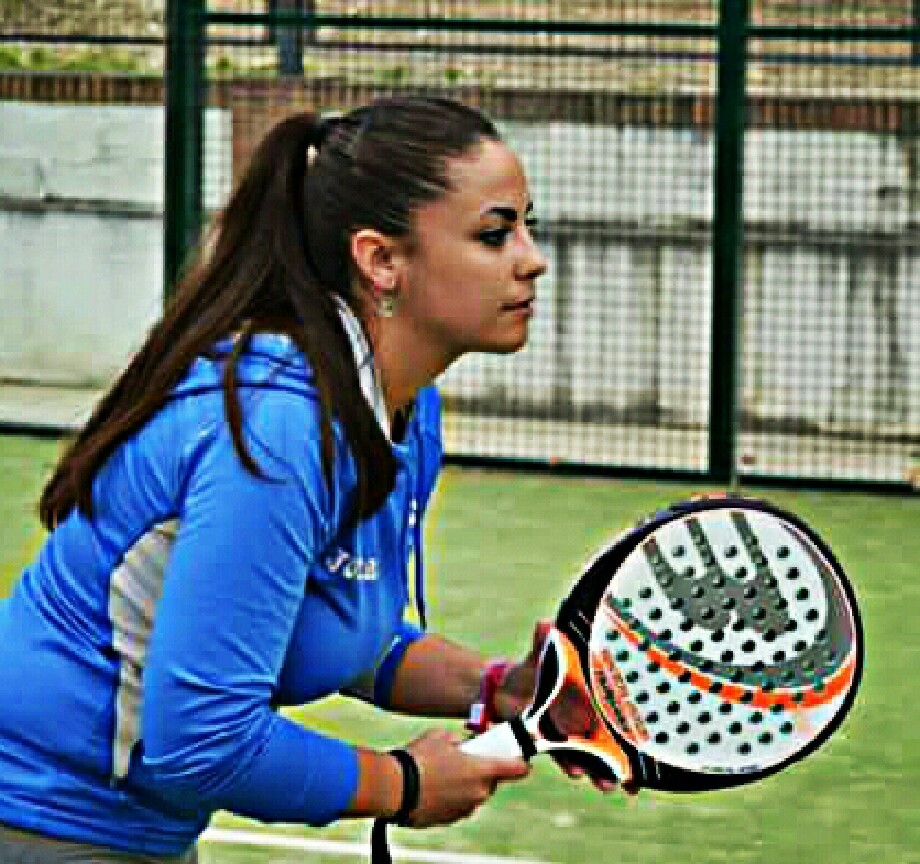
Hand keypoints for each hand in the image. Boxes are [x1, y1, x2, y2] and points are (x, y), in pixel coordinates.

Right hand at [403, 729, 529, 827]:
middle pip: (490, 781)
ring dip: (463, 784)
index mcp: (483, 770)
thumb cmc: (419, 758)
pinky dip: (450, 796)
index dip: (521, 761)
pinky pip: (457, 805)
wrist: (395, 788)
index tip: (520, 759)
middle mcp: (479, 793)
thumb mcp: (440, 736)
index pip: (518, 768)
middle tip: (462, 760)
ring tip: (440, 772)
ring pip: (473, 794)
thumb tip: (460, 744)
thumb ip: (458, 740)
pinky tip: (432, 786)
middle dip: (479, 771)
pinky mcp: (450, 820)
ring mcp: (465, 809)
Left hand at [497, 620, 635, 795]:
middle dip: (624, 758)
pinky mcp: (553, 742)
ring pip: (592, 753)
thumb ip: (544, 641)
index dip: (635, 727)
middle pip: (612, 739)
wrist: (506, 686)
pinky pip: (565, 756)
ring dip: (600, 769)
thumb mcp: (540, 653)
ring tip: (605, 781)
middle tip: (633, 774)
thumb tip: (544, 624)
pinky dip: (571, 764)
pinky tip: (574, 770)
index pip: (618, 709)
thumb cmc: (533, 666)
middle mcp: (588, 715)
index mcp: (591, 692)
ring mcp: (572, 731)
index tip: (651, 743)